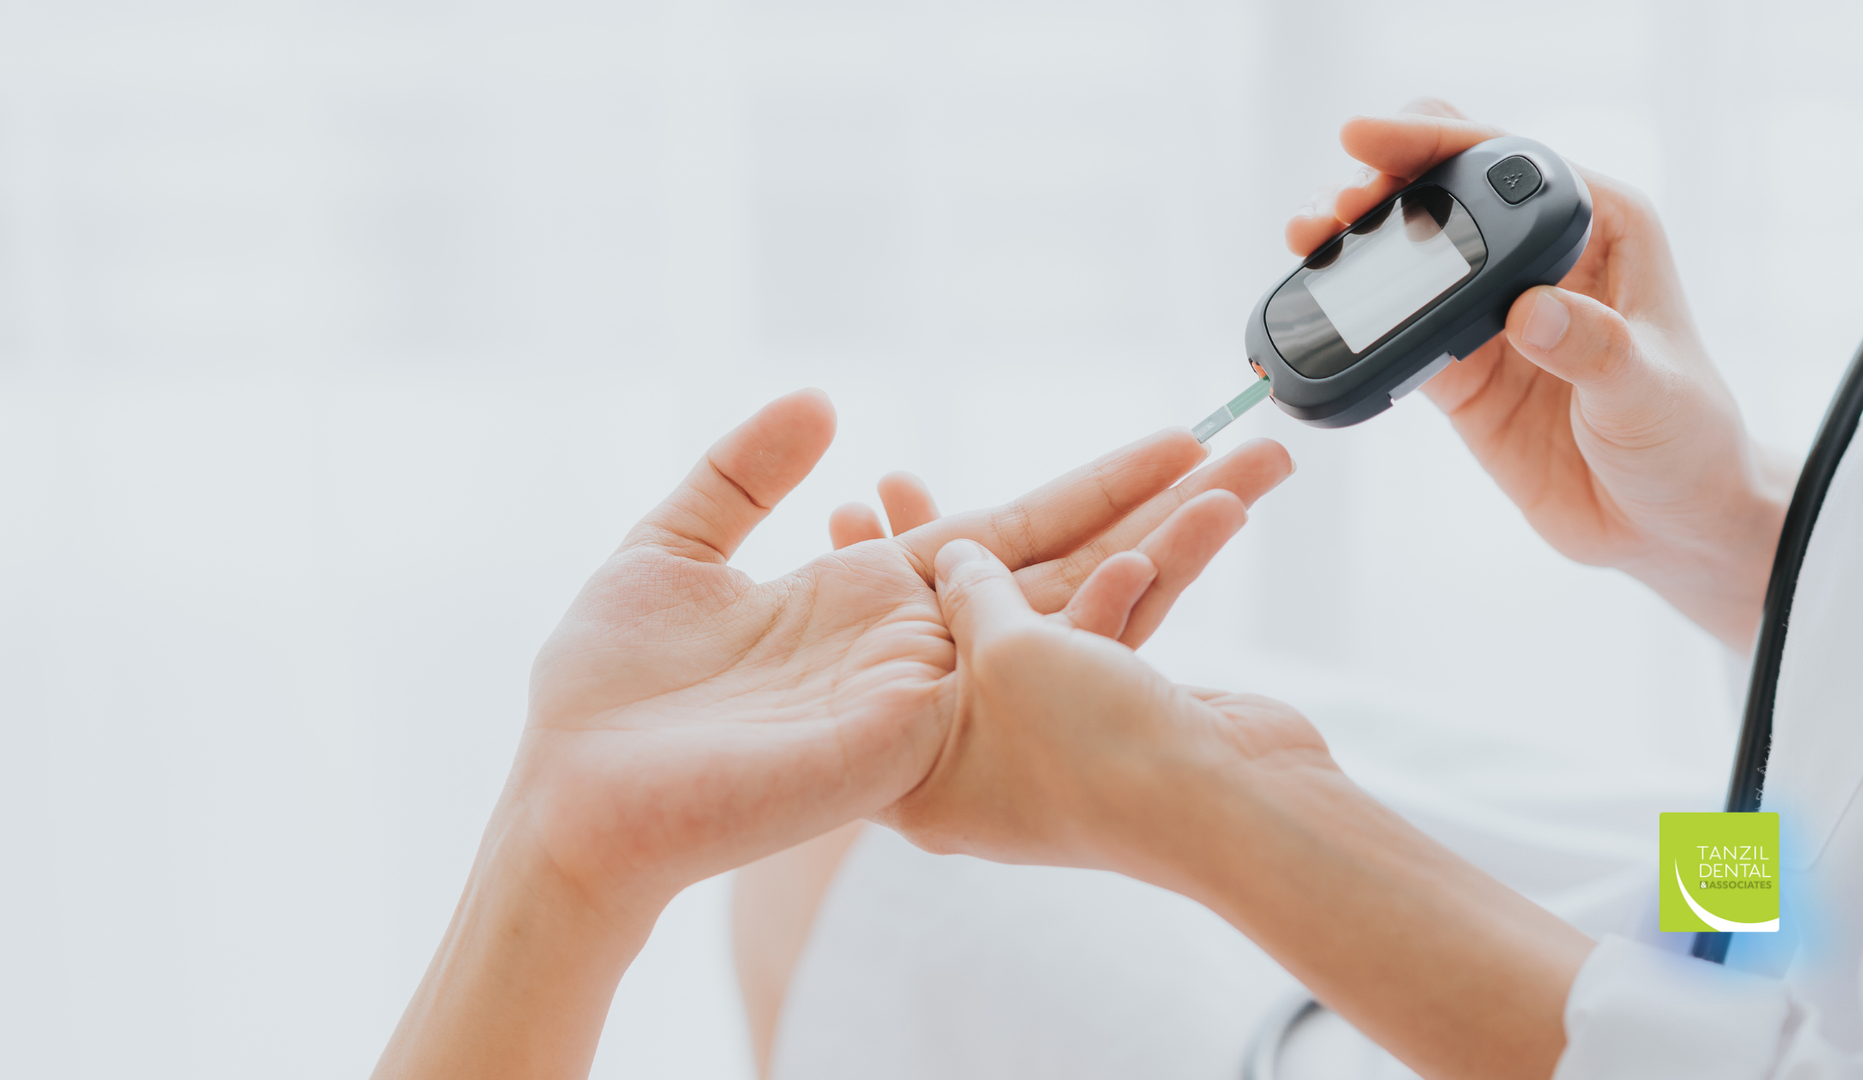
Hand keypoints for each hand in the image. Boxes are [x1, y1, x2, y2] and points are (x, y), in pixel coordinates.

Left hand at [375, 389, 1290, 1079]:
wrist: (578, 798)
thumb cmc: (611, 686)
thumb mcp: (673, 545)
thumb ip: (743, 473)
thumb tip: (825, 406)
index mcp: (872, 607)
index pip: (1003, 533)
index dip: (1085, 487)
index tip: (1161, 442)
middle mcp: (920, 652)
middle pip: (1062, 568)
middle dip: (1152, 509)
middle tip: (1239, 449)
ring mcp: (929, 696)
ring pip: (1068, 613)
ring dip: (1165, 547)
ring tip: (1248, 479)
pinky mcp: (915, 736)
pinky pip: (1020, 667)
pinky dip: (1103, 614)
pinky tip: (1167, 549)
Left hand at [897, 538, 1593, 1079]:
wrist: (1224, 815)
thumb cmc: (1089, 748)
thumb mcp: (1005, 652)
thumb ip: (973, 595)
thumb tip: (956, 560)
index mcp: (924, 769)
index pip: (878, 659)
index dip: (870, 574)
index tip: (852, 506)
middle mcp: (983, 756)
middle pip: (963, 626)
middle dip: (952, 543)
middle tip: (899, 476)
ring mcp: (1058, 739)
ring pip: (1064, 609)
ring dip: (1108, 528)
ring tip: (1112, 459)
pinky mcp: (1123, 720)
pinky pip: (1119, 625)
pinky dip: (1143, 574)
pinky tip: (1179, 514)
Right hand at [1289, 101, 1792, 647]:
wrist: (1664, 525)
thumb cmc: (1686, 441)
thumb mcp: (1650, 390)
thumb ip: (1593, 346)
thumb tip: (1529, 310)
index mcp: (1600, 226)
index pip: (1505, 159)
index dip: (1434, 140)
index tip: (1371, 140)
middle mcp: (1539, 257)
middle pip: (1443, 193)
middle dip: (1380, 184)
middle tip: (1335, 205)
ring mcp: (1492, 313)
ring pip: (1408, 257)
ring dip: (1353, 244)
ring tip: (1306, 240)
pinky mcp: (1459, 369)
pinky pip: (1395, 333)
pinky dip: (1353, 320)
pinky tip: (1317, 309)